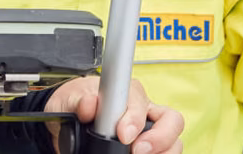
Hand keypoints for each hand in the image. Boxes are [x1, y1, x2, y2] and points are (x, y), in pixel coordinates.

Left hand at [46, 76, 184, 153]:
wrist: (69, 118)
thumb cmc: (75, 104)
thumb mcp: (69, 99)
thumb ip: (79, 101)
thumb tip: (90, 104)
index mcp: (129, 94)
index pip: (142, 102)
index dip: (135, 120)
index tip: (123, 135)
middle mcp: (145, 111)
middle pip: (171, 120)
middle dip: (160, 138)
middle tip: (137, 151)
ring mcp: (149, 132)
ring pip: (173, 142)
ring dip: (163, 151)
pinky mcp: (148, 147)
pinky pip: (163, 153)